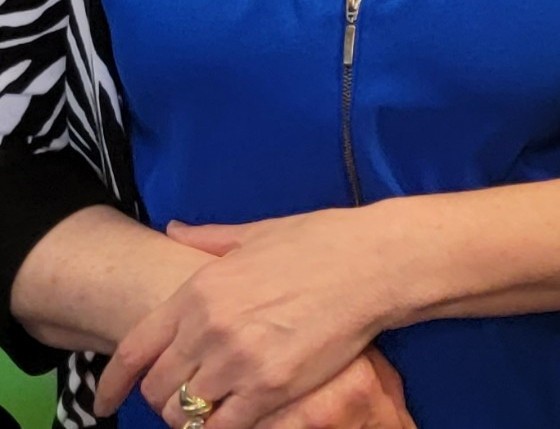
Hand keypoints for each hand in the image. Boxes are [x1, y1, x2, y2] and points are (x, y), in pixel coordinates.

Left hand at [93, 210, 400, 427]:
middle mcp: (209, 328)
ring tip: (210, 409)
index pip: (134, 350)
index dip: (112, 383)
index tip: (104, 401)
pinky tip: (236, 418)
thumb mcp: (259, 232)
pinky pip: (225, 427)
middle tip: (182, 398)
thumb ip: (209, 238)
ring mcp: (239, 360)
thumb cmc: (323, 241)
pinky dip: (222, 428)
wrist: (377, 262)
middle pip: (158, 388)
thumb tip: (174, 230)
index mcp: (200, 290)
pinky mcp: (272, 386)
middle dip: (163, 398)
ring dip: (192, 416)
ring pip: (187, 413)